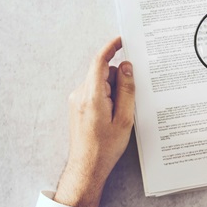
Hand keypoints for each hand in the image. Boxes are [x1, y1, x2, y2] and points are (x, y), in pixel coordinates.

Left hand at [54, 37, 134, 206]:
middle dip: (119, 79)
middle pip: (103, 72)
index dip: (111, 48)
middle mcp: (80, 94)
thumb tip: (126, 66)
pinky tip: (113, 114)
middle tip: (130, 99)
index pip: (100, 62)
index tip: (122, 40)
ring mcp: (77, 100)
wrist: (87, 166)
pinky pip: (95, 91)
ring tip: (120, 113)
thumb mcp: (124, 118)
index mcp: (92, 95)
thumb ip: (126, 89)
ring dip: (113, 90)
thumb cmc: (106, 146)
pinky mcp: (77, 106)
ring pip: (100, 82)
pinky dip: (107, 96)